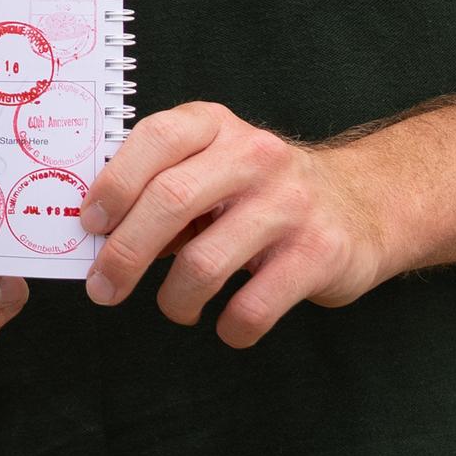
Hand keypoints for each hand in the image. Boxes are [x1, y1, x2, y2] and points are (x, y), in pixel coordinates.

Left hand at [82, 101, 397, 346]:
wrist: (367, 204)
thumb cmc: (262, 193)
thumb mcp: (214, 168)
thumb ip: (160, 188)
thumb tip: (96, 238)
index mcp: (217, 127)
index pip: (155, 139)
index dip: (113, 184)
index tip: (89, 226)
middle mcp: (255, 156)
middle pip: (170, 201)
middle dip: (124, 254)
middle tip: (104, 288)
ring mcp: (291, 204)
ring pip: (205, 262)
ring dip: (175, 299)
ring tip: (176, 307)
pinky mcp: (319, 253)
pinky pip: (253, 306)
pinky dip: (229, 327)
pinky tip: (227, 325)